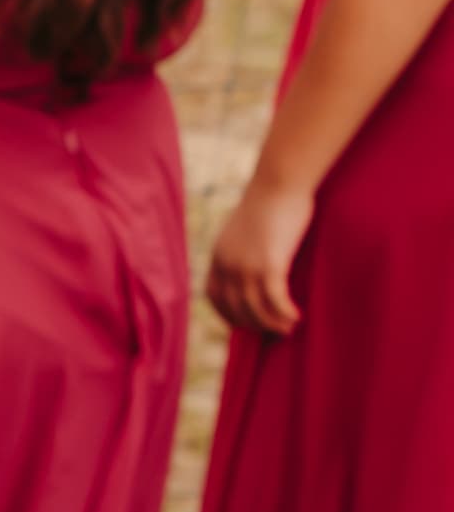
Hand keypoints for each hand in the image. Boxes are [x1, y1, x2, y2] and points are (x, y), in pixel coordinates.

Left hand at [208, 175, 313, 338]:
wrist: (280, 180)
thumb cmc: (271, 199)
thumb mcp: (247, 227)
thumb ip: (245, 247)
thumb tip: (257, 262)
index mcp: (218, 255)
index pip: (214, 296)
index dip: (227, 314)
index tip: (244, 323)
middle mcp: (227, 264)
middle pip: (235, 308)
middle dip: (254, 324)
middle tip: (273, 331)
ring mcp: (246, 266)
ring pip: (255, 309)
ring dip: (272, 323)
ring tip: (288, 328)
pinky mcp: (270, 264)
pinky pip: (275, 300)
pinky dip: (284, 313)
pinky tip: (297, 316)